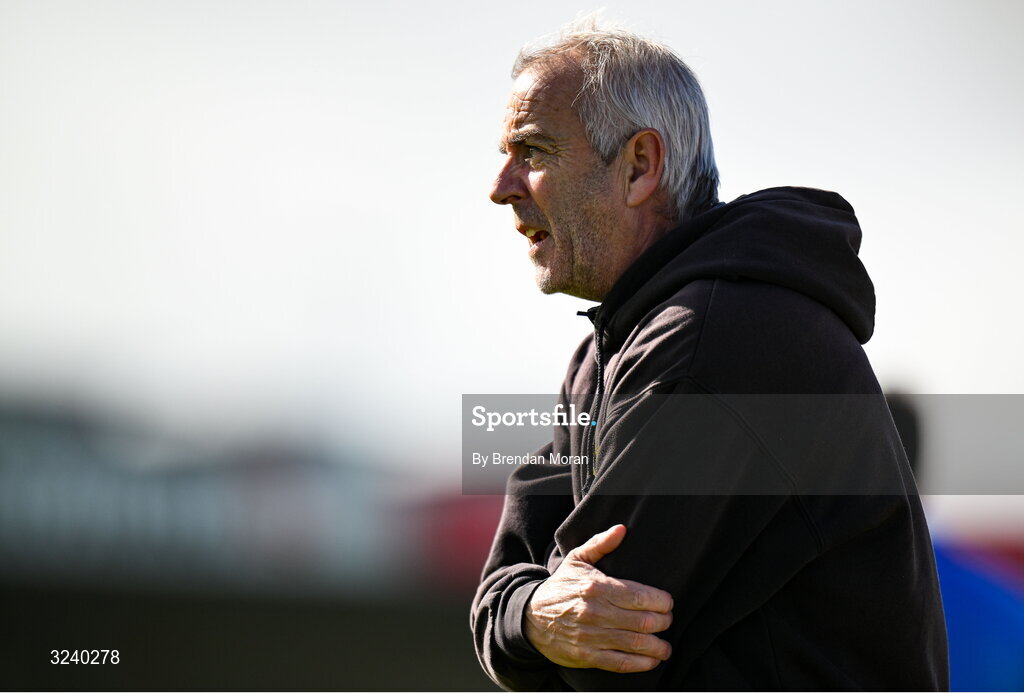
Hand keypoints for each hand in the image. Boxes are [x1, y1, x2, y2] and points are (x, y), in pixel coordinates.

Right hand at [524, 524, 673, 672]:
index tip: (668, 603)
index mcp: (596, 587)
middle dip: (663, 622)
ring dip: (657, 646)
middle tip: (669, 621)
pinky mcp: (587, 656)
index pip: (639, 596)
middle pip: (642, 620)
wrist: (530, 616)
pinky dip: (641, 663)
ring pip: (635, 643)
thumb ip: (601, 543)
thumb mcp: (577, 559)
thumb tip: (621, 529)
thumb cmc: (560, 586)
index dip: (661, 602)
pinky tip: (652, 660)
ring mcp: (591, 636)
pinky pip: (620, 662)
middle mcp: (595, 612)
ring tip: (665, 646)